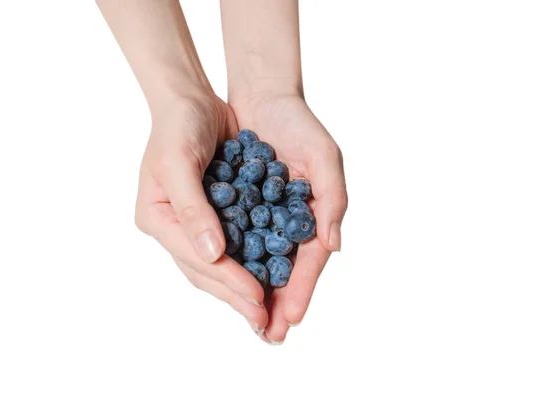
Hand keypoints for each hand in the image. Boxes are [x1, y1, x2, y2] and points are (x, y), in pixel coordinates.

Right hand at [134, 94, 268, 333]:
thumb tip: (212, 255)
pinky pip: (233, 246)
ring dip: (244, 287)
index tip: (258, 298)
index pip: (196, 259)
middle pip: (206, 271)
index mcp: (156, 218)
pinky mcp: (213, 215)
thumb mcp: (178, 162)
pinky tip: (270, 277)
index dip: (228, 279)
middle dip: (237, 295)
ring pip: (219, 266)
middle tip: (266, 322)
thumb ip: (193, 209)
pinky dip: (251, 262)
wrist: (192, 100)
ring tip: (269, 312)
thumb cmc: (178, 125)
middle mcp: (173, 227)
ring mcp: (192, 223)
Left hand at [231, 93, 347, 343]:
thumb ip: (332, 199)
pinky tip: (223, 278)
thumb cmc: (299, 124)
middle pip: (284, 269)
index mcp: (314, 215)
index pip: (309, 262)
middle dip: (276, 301)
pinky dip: (233, 260)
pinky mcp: (241, 206)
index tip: (290, 319)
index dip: (301, 290)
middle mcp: (290, 221)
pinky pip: (237, 239)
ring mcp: (265, 216)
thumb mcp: (324, 156)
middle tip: (268, 333)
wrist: (263, 95)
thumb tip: (334, 247)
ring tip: (247, 317)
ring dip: (254, 288)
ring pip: (260, 261)